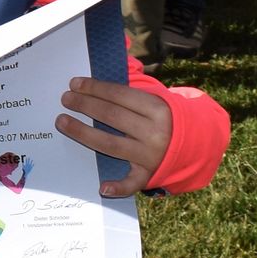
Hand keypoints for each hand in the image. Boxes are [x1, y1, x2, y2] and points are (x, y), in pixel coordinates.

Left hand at [55, 76, 173, 196]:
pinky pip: (132, 183)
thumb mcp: (156, 100)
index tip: (74, 84)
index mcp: (158, 110)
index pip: (120, 95)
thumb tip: (107, 70)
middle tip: (65, 99)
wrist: (194, 146)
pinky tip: (101, 187)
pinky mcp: (149, 174)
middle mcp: (156, 133)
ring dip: (83, 133)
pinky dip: (119, 187)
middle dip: (85, 105)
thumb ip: (129, 90)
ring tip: (62, 121)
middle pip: (112, 116)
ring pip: (111, 144)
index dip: (95, 88)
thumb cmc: (163, 119)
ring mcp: (151, 155)